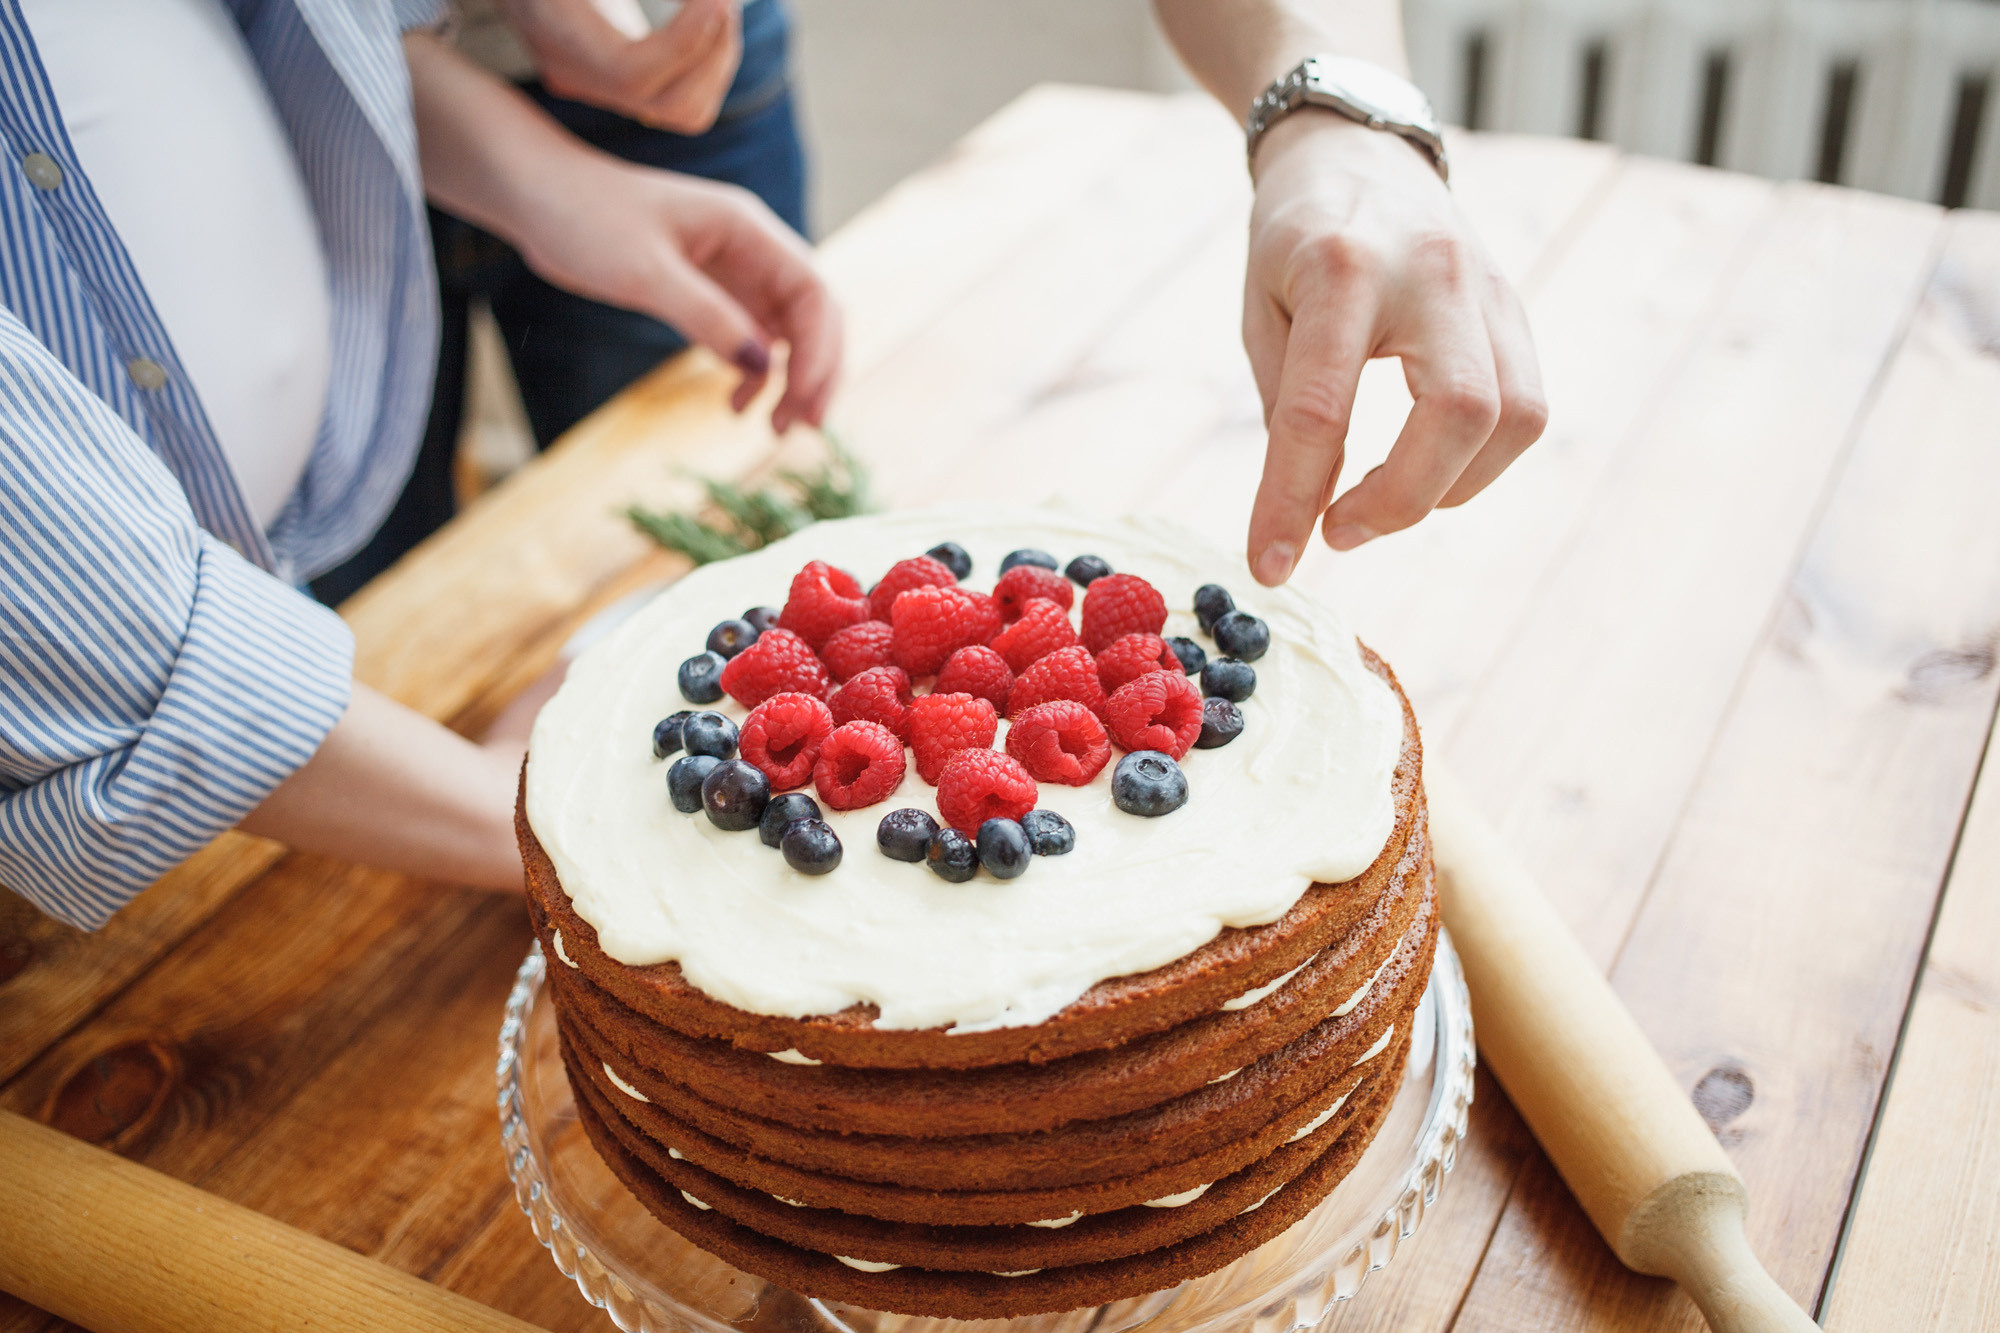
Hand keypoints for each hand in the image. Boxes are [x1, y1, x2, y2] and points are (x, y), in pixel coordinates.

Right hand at [503, 0, 741, 133]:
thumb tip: (712, 1)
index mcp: (555, 33)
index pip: (630, 74)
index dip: (685, 43)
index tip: (719, 0)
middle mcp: (573, 71)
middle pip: (666, 105)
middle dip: (713, 55)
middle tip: (727, 0)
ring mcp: (594, 82)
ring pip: (682, 111)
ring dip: (717, 62)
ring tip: (723, 7)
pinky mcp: (614, 78)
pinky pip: (678, 95)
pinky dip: (708, 63)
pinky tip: (711, 20)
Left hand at [514, 157, 841, 431]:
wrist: (537, 196)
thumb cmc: (587, 218)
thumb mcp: (646, 272)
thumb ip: (707, 317)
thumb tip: (762, 366)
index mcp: (747, 229)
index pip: (812, 292)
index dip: (818, 349)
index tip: (803, 400)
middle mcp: (751, 249)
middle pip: (811, 315)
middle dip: (816, 371)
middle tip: (804, 427)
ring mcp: (731, 271)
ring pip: (785, 332)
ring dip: (790, 379)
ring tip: (776, 428)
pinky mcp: (706, 292)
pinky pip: (747, 338)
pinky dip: (752, 374)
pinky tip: (735, 404)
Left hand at [1242, 112, 1546, 583]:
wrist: (1358, 146)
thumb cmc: (1295, 240)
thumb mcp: (1264, 313)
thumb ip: (1290, 413)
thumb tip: (1305, 520)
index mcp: (1341, 269)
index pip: (1320, 410)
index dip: (1290, 502)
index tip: (1267, 566)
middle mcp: (1430, 273)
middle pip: (1458, 413)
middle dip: (1400, 501)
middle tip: (1338, 531)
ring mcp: (1487, 288)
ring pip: (1512, 418)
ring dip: (1447, 488)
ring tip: (1380, 500)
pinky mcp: (1516, 308)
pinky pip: (1526, 407)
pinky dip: (1477, 461)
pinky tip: (1427, 467)